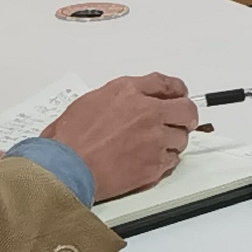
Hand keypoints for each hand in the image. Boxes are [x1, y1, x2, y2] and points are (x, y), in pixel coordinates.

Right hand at [45, 75, 198, 199]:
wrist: (65, 167)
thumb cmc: (68, 139)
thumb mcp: (89, 102)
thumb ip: (117, 98)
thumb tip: (130, 102)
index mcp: (128, 91)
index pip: (165, 83)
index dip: (177, 90)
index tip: (180, 95)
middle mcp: (147, 111)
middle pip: (186, 110)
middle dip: (186, 116)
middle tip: (182, 122)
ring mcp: (154, 138)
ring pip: (181, 138)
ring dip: (173, 141)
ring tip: (157, 146)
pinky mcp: (154, 164)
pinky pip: (173, 160)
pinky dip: (166, 161)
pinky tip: (152, 161)